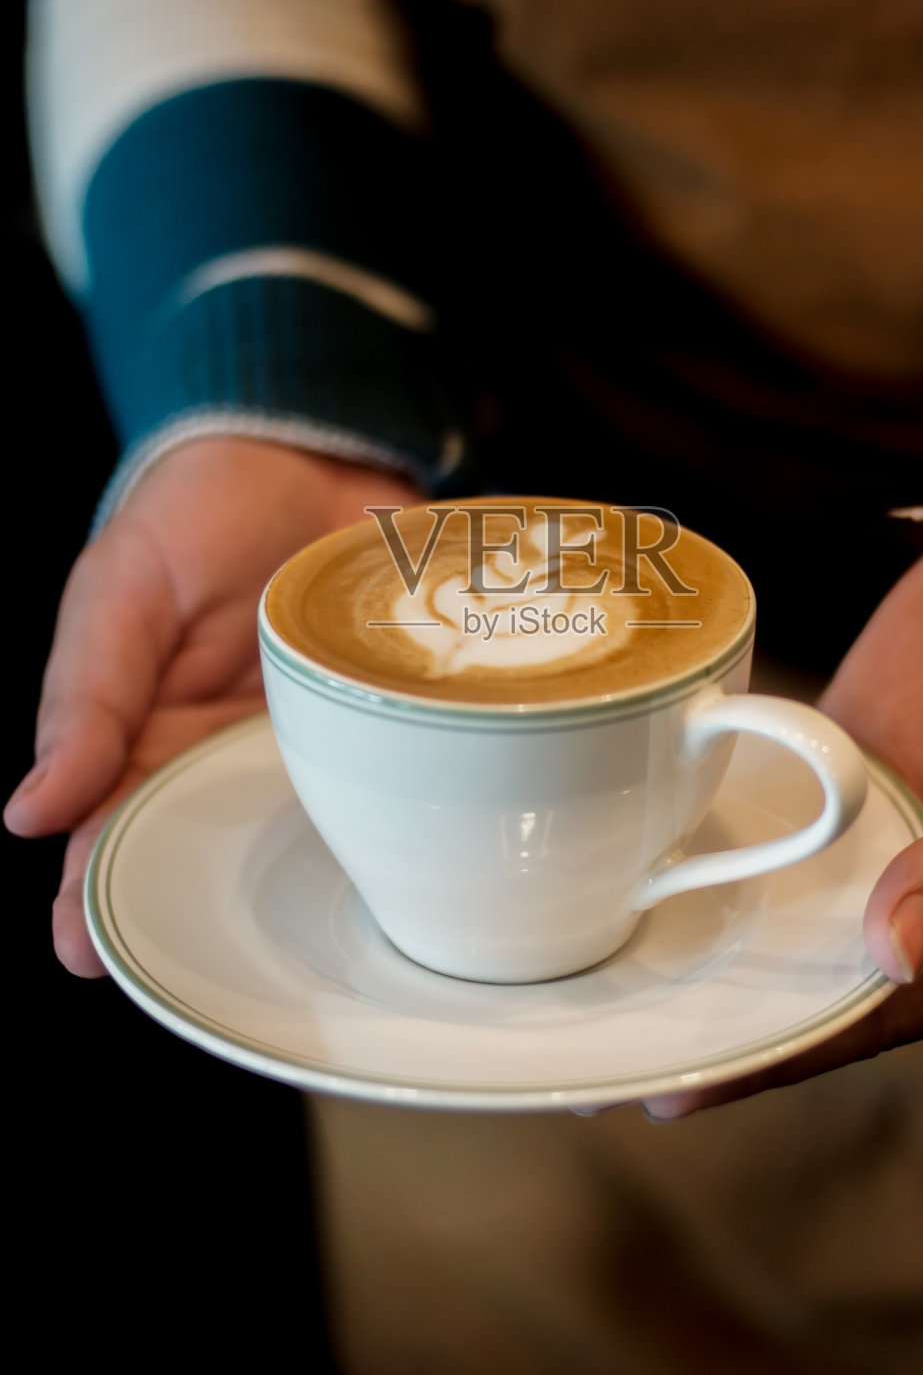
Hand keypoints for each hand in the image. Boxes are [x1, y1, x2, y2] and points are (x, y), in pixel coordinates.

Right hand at [4, 438, 419, 976]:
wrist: (307, 450)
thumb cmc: (194, 512)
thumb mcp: (121, 590)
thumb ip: (86, 696)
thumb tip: (28, 812)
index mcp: (145, 729)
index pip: (107, 825)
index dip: (90, 891)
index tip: (84, 953)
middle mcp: (224, 750)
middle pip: (203, 848)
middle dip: (195, 909)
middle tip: (195, 969)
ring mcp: (306, 738)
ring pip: (289, 830)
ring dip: (289, 882)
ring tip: (292, 943)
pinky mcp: (376, 715)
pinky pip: (376, 774)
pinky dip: (382, 813)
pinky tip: (389, 860)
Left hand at [643, 521, 922, 1119]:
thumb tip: (897, 955)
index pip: (868, 1015)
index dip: (776, 1055)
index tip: (676, 1089)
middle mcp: (916, 898)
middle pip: (803, 977)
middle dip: (712, 1014)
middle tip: (597, 1051)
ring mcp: (865, 839)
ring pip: (772, 906)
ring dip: (695, 937)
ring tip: (589, 969)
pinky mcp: (828, 778)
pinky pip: (760, 818)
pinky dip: (704, 839)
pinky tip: (629, 856)